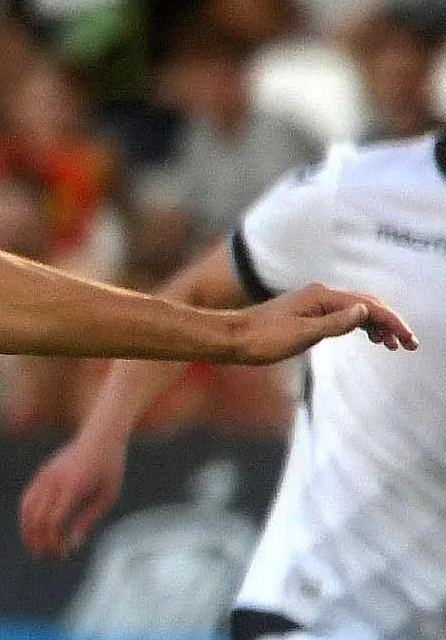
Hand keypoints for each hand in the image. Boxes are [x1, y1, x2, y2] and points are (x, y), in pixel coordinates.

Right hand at [19, 429, 126, 558]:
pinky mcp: (41, 474)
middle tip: (47, 556)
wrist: (100, 436)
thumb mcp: (107, 496)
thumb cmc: (110, 468)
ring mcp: (44, 476)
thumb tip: (72, 545)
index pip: (52, 522)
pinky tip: (35, 528)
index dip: (53, 542)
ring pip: (26, 509)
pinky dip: (27, 517)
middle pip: (36, 519)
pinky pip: (27, 498)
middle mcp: (54, 482)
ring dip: (28, 531)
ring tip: (36, 546)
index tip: (62, 554)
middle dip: (38, 542)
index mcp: (72, 488)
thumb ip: (88, 520)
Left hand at [229, 284, 417, 363]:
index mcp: (322, 296)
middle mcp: (321, 294)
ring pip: (356, 310)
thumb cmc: (262, 340)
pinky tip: (368, 336)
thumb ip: (335, 324)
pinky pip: (342, 315)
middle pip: (367, 304)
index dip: (392, 323)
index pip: (369, 307)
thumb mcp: (301, 335)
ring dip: (377, 325)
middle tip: (409, 344)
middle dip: (390, 323)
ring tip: (392, 345)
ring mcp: (314, 303)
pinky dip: (360, 325)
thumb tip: (366, 311)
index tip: (409, 341)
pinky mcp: (308, 312)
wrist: (230, 338)